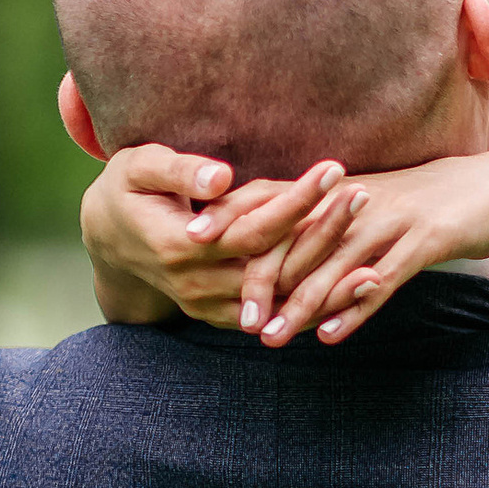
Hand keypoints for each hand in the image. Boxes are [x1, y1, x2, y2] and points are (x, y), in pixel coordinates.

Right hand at [79, 142, 359, 332]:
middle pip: (274, 268)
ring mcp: (208, 306)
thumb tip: (221, 179)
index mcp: (179, 247)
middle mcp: (197, 284)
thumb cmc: (127, 191)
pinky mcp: (220, 315)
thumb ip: (179, 172)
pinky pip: (276, 319)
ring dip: (329, 288)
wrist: (108, 242)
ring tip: (379, 265)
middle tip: (364, 197)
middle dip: (323, 234)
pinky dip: (316, 312)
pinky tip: (354, 296)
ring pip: (279, 304)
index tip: (333, 170)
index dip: (295, 202)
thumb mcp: (139, 168)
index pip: (252, 229)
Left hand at [252, 154, 488, 345]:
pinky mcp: (424, 241)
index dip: (230, 217)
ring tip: (271, 339)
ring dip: (301, 306)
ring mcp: (389, 220)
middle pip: (295, 238)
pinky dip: (354, 309)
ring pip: (334, 266)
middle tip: (235, 319)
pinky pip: (382, 280)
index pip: (270, 200)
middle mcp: (354, 200)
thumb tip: (262, 246)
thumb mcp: (361, 206)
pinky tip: (330, 336)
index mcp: (333, 189)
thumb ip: (315, 222)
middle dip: (261, 279)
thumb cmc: (416, 205)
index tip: (189, 241)